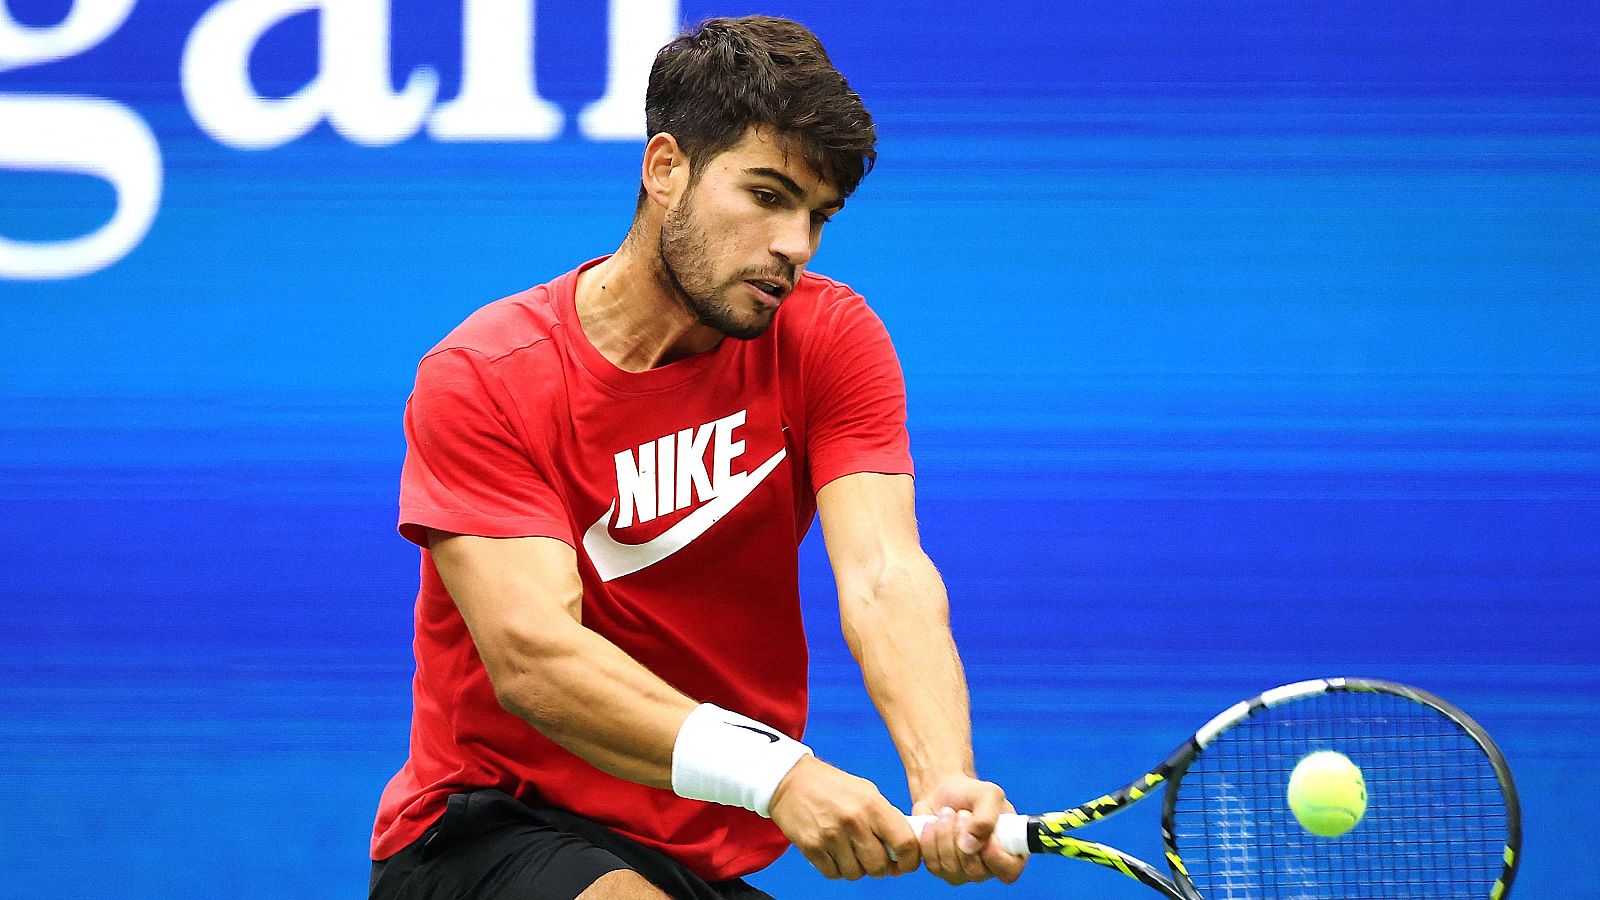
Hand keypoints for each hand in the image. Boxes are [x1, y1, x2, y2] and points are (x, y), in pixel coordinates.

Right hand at [768, 755, 920, 879]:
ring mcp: (831, 836)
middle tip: (874, 857)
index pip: (904, 843)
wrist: (791, 780)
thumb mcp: (867, 792)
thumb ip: (887, 818)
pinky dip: (837, 868)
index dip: (910, 860)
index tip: (907, 864)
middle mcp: (854, 821)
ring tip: (850, 850)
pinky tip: (834, 852)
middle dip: (880, 867)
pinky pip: (834, 874)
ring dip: (856, 868)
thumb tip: (904, 849)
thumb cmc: (833, 786)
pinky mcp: (812, 847)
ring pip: (856, 873)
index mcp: (872, 805)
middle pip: (879, 866)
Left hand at [913, 775, 1026, 884]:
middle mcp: (988, 867)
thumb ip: (986, 819)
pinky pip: (933, 864)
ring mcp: (964, 872)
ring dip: (945, 834)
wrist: (942, 793)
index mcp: (1010, 850)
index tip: (986, 835)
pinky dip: (929, 840)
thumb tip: (970, 846)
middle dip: (962, 836)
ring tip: (947, 813)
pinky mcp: (941, 869)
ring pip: (950, 867)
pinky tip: (933, 823)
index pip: (1009, 871)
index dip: (995, 857)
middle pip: (974, 871)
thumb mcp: (988, 794)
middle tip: (962, 813)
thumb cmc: (970, 794)